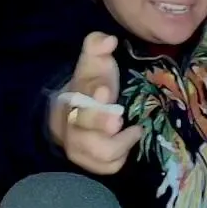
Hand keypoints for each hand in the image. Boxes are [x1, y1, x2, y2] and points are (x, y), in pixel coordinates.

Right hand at [49, 33, 143, 174]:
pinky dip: (119, 159)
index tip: (105, 91)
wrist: (71, 112)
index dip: (92, 99)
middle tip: (119, 118)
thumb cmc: (92, 84)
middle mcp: (71, 125)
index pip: (79, 100)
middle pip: (84, 132)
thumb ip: (97, 45)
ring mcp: (77, 146)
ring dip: (119, 144)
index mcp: (74, 98)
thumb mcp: (94, 61)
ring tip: (135, 130)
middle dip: (102, 123)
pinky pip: (106, 167)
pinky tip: (126, 144)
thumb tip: (108, 39)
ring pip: (98, 154)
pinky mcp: (88, 162)